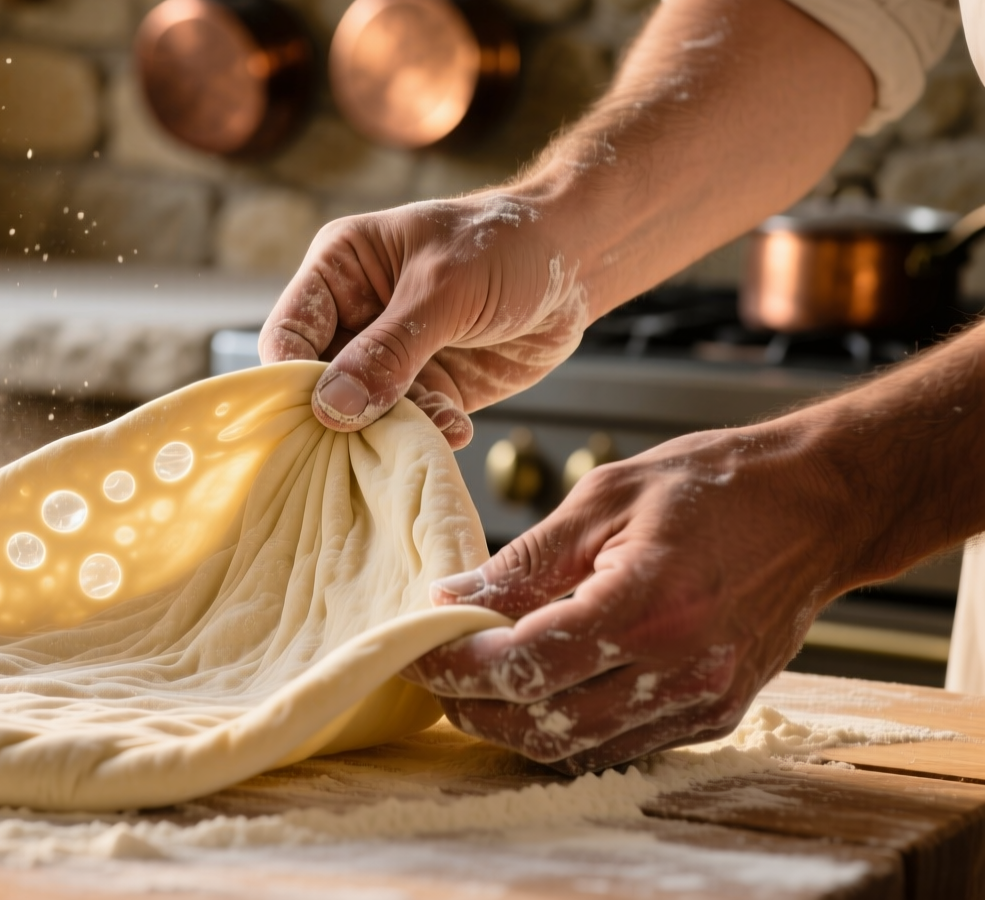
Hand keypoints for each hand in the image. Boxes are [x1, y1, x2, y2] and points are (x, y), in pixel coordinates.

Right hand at [258, 192, 589, 446]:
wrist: (576, 263)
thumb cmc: (507, 245)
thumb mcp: (444, 290)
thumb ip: (389, 349)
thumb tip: (332, 407)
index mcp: (339, 270)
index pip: (288, 333)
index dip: (290, 376)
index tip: (311, 414)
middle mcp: (354, 316)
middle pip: (318, 382)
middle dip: (343, 414)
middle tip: (368, 439)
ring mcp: (389, 357)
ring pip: (364, 413)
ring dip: (394, 428)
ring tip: (438, 422)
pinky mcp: (427, 389)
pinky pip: (409, 425)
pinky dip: (430, 433)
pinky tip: (459, 426)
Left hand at [403, 423, 857, 771]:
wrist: (819, 505)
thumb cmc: (715, 485)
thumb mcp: (603, 497)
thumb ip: (523, 562)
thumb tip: (449, 598)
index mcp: (647, 605)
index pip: (524, 663)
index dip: (456, 666)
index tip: (414, 651)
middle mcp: (679, 668)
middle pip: (544, 723)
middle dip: (473, 707)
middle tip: (432, 676)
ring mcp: (702, 700)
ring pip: (578, 749)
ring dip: (514, 727)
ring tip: (473, 688)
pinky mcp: (715, 714)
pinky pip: (621, 746)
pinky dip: (567, 730)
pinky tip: (537, 694)